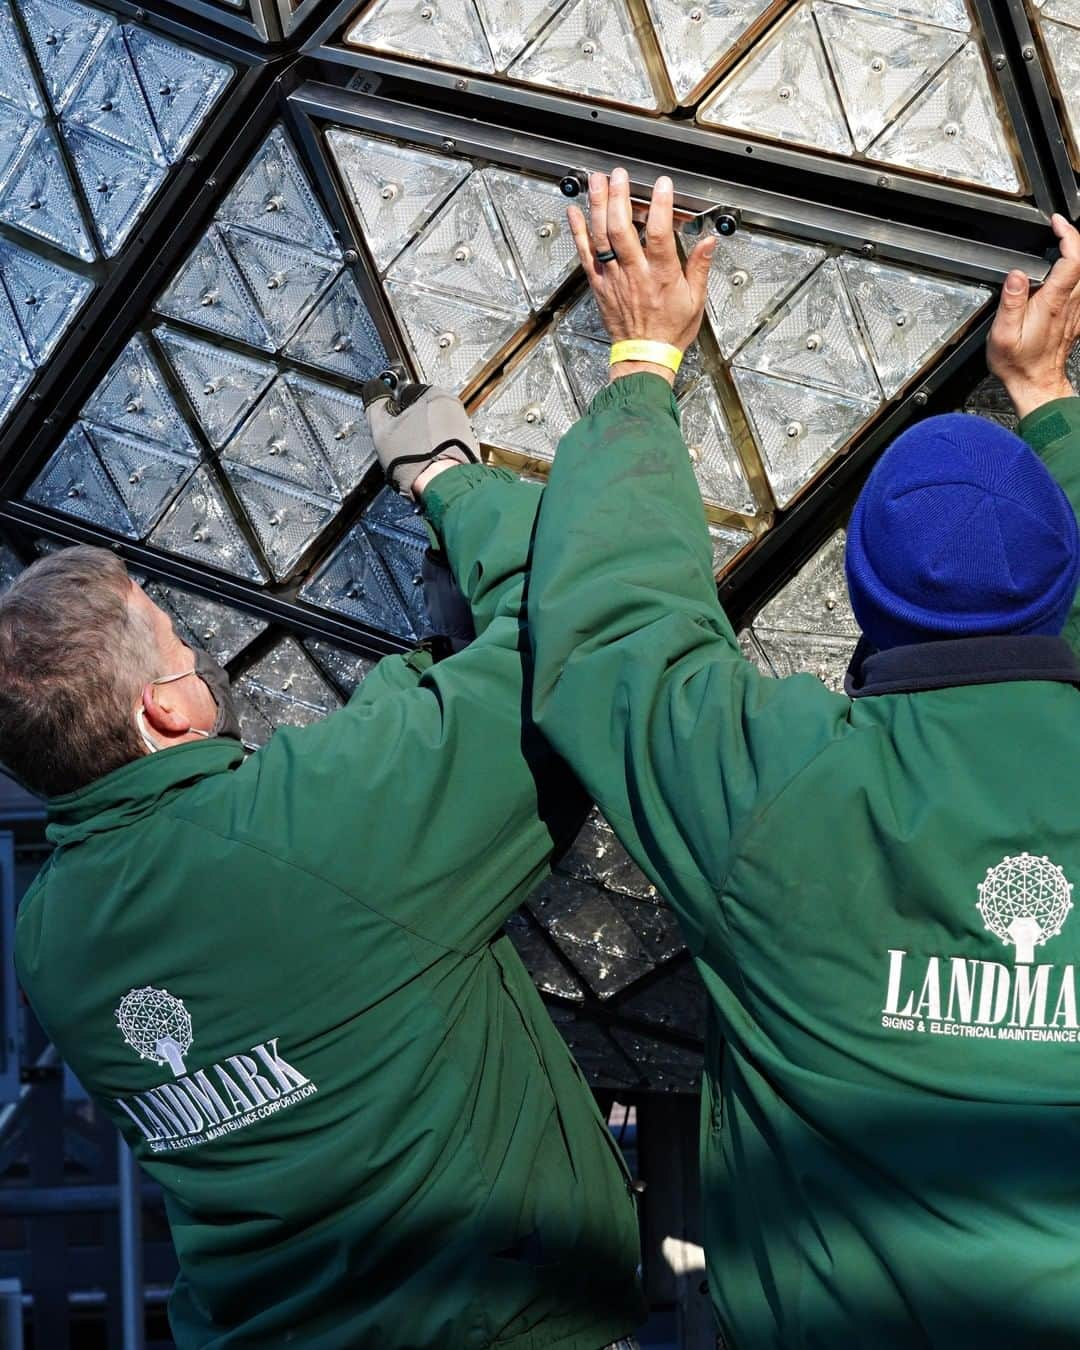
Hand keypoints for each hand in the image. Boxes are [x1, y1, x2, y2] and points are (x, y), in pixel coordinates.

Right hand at [361, 380, 479, 497]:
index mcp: (434, 394)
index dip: (393, 410)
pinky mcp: (468, 446)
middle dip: (410, 424)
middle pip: (422, 411)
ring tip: (415, 454)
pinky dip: (437, 449)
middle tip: (401, 442)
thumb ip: (375, 402)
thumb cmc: (416, 459)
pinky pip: (446, 443)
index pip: (405, 393)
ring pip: (434, 428)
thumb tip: (374, 391)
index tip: (390, 424)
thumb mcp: (382, 427)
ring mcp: (463, 426)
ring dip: (424, 438)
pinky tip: (427, 461)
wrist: (442, 485)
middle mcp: (453, 407)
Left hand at [567, 169, 715, 385]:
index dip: (659, 206)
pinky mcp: (600, 285)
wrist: (644, 356)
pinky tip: (575, 211)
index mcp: (660, 275)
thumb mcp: (695, 300)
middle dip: (618, 197)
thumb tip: (709, 241)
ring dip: (597, 206)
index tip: (661, 186)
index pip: (658, 233)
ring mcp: (613, 278)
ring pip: (601, 237)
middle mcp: (634, 273)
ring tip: (597, 181)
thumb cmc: (668, 331)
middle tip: (619, 175)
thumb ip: (700, 267)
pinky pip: (585, 255)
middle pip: (621, 228)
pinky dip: (579, 231)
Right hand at [987, 213, 1079, 419]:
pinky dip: (1077, 273)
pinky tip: (1066, 272)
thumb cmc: (1019, 363)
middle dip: (1074, 239)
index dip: (1068, 235)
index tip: (1057, 223)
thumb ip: (1011, 301)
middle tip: (1059, 230)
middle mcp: (1069, 303)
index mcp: (1052, 302)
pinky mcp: (1076, 318)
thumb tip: (1017, 274)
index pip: (1073, 258)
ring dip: (1077, 255)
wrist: (1035, 385)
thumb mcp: (1004, 334)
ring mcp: (1076, 310)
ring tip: (1063, 245)